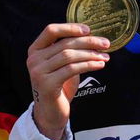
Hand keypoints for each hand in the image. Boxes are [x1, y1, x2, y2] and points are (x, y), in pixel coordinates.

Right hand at [25, 23, 109, 139]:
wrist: (51, 112)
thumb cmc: (59, 86)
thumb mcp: (62, 65)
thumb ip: (70, 50)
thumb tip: (93, 37)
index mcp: (35, 50)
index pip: (51, 30)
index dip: (70, 27)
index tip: (89, 29)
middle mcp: (34, 59)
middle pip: (64, 43)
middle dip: (88, 42)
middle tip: (105, 43)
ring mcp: (38, 72)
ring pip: (69, 55)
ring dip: (91, 54)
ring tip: (105, 57)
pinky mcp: (47, 84)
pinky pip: (72, 69)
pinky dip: (89, 65)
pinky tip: (100, 65)